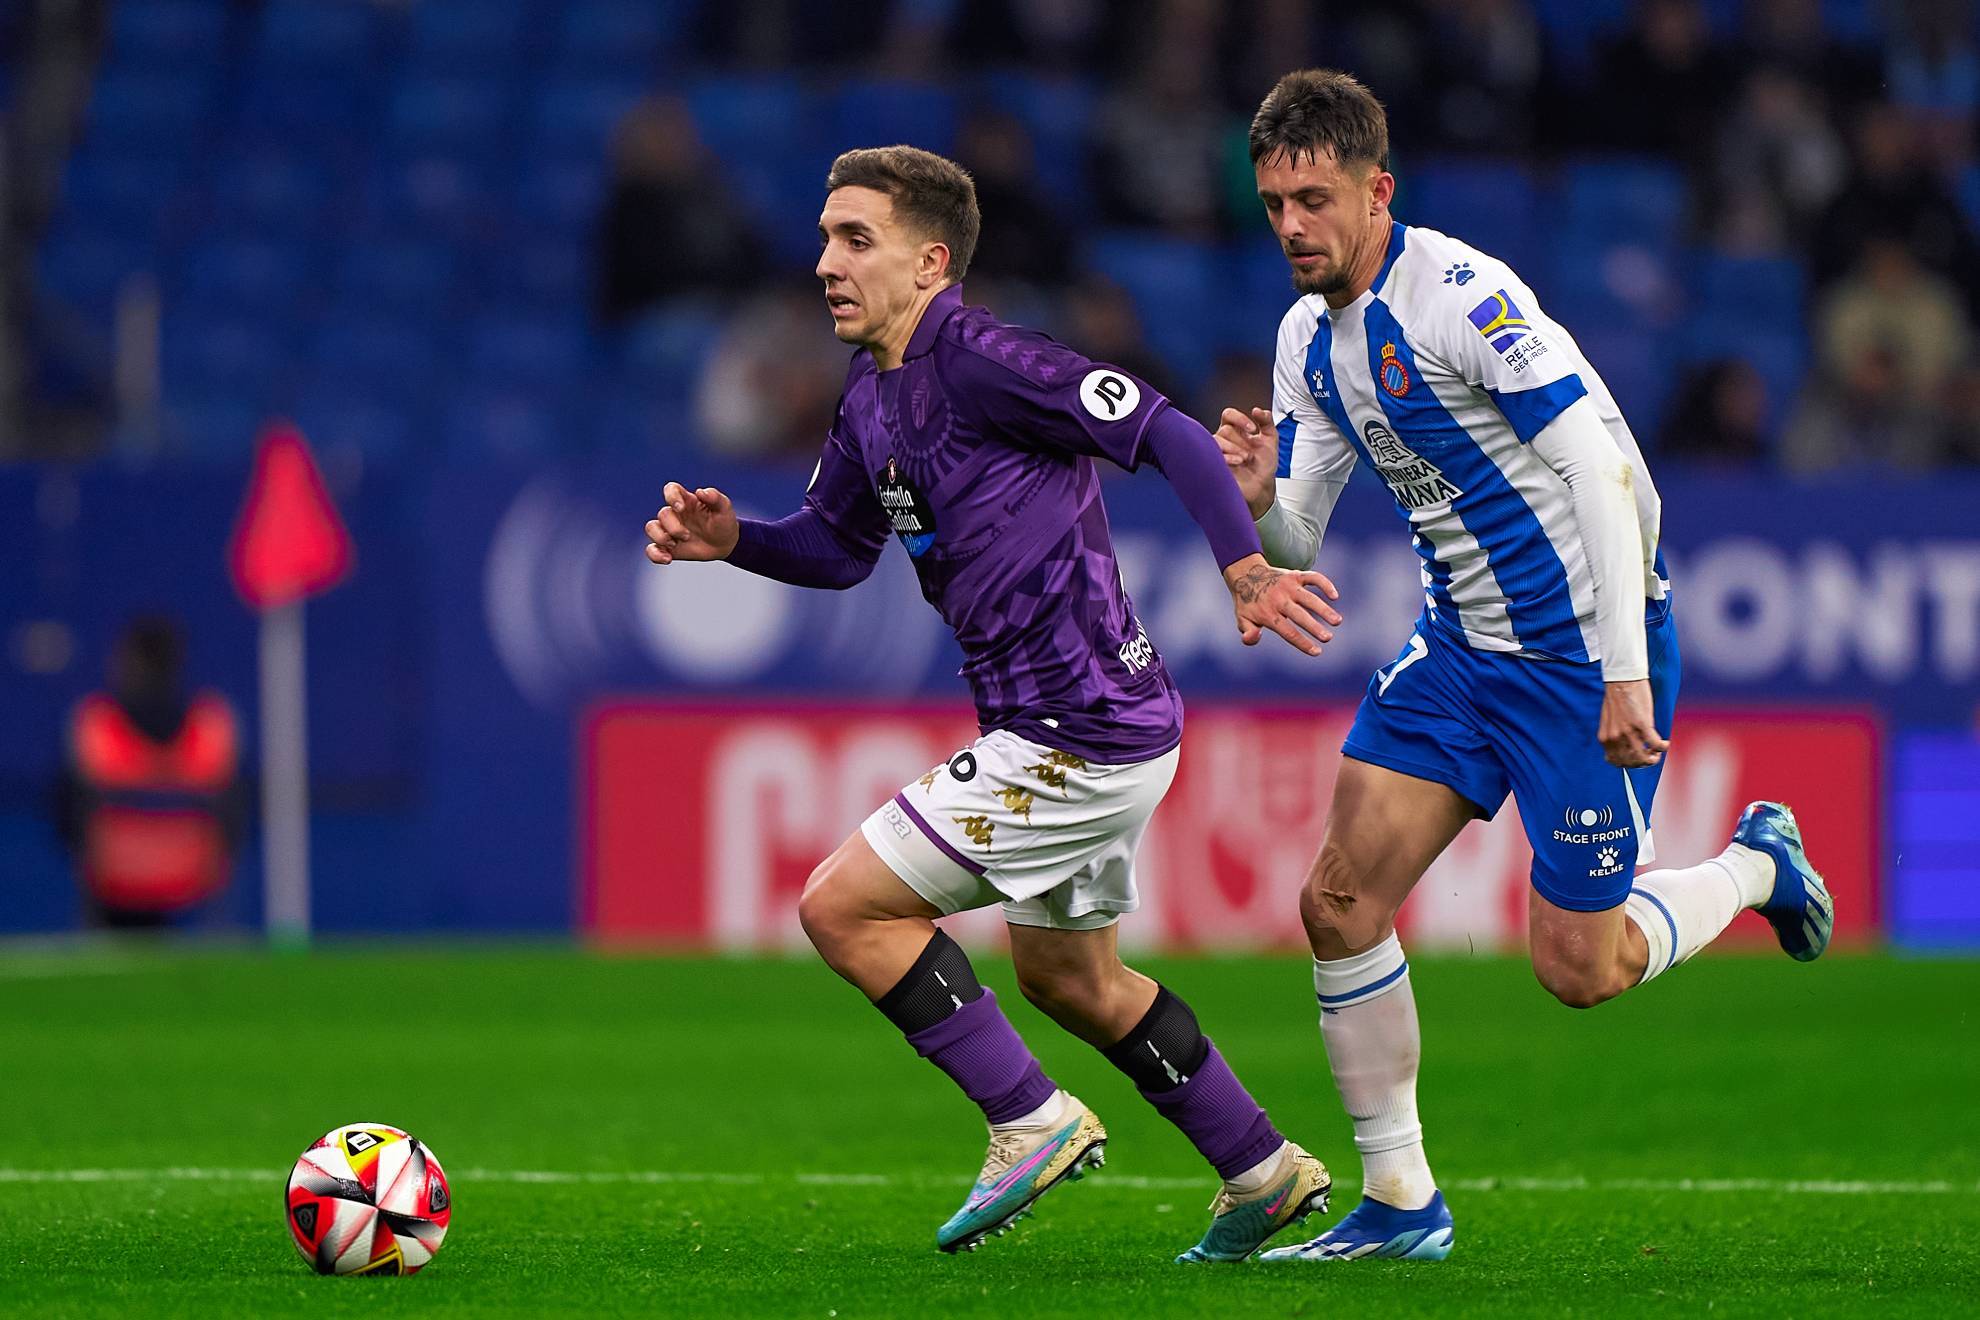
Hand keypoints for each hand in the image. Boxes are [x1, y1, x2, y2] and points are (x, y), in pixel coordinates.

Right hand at [644, 482, 739, 562]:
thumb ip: (714, 497)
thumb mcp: (724, 508)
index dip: (671, 496)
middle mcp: (675, 514)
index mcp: (686, 501)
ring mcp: (669, 530)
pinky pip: (651, 549)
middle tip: (688, 536)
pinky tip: (668, 559)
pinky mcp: (667, 547)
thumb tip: (700, 492)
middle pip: (663, 514)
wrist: (725, 544)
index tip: (681, 508)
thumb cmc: (723, 522)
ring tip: (674, 545)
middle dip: (673, 527)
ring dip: (660, 537)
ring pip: (651, 528)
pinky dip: (655, 555)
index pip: (671, 490)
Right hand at [1214, 406, 1277, 518]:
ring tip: (1245, 459)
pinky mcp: (1215, 464)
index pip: (1228, 415)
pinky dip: (1227, 457)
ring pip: (1215, 440)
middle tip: (1251, 453)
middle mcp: (1225, 440)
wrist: (1262, 487)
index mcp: (1236, 431)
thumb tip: (1257, 410)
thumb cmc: (1263, 464)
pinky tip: (1238, 462)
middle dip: (1240, 440)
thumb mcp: (1271, 439)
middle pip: (1224, 429)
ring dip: (1232, 448)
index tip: (1253, 429)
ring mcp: (1218, 452)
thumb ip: (1267, 421)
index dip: (1239, 418)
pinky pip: (1212, 455)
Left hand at [1223, 553, 1341, 655]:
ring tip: (1337, 621)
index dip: (1302, 642)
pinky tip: (1335, 596)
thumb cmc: (1248, 602)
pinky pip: (1313, 578)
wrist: (1246, 573)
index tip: (1317, 652)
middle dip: (1314, 627)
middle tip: (1328, 638)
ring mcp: (1288, 586)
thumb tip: (1252, 638)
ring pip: (1309, 598)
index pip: (1287, 631)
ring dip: (1324, 609)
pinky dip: (1325, 584)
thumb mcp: (1242, 620)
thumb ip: (1248, 633)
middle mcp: (1279, 599)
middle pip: (1299, 615)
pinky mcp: (1295, 575)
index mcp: (1268, 613)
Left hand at [1599, 679, 1666, 767]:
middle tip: (1651, 757)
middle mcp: (1615, 737)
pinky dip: (1662, 747)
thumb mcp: (1609, 721)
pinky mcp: (1642, 724)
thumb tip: (1624, 746)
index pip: (1616, 761)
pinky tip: (1665, 743)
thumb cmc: (1617, 697)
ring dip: (1654, 757)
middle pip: (1631, 762)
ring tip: (1657, 752)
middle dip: (1643, 762)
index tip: (1637, 760)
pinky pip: (1655, 744)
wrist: (1622, 679)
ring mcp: (1628, 732)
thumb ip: (1614, 734)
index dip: (1628, 764)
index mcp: (1605, 737)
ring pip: (1644, 757)